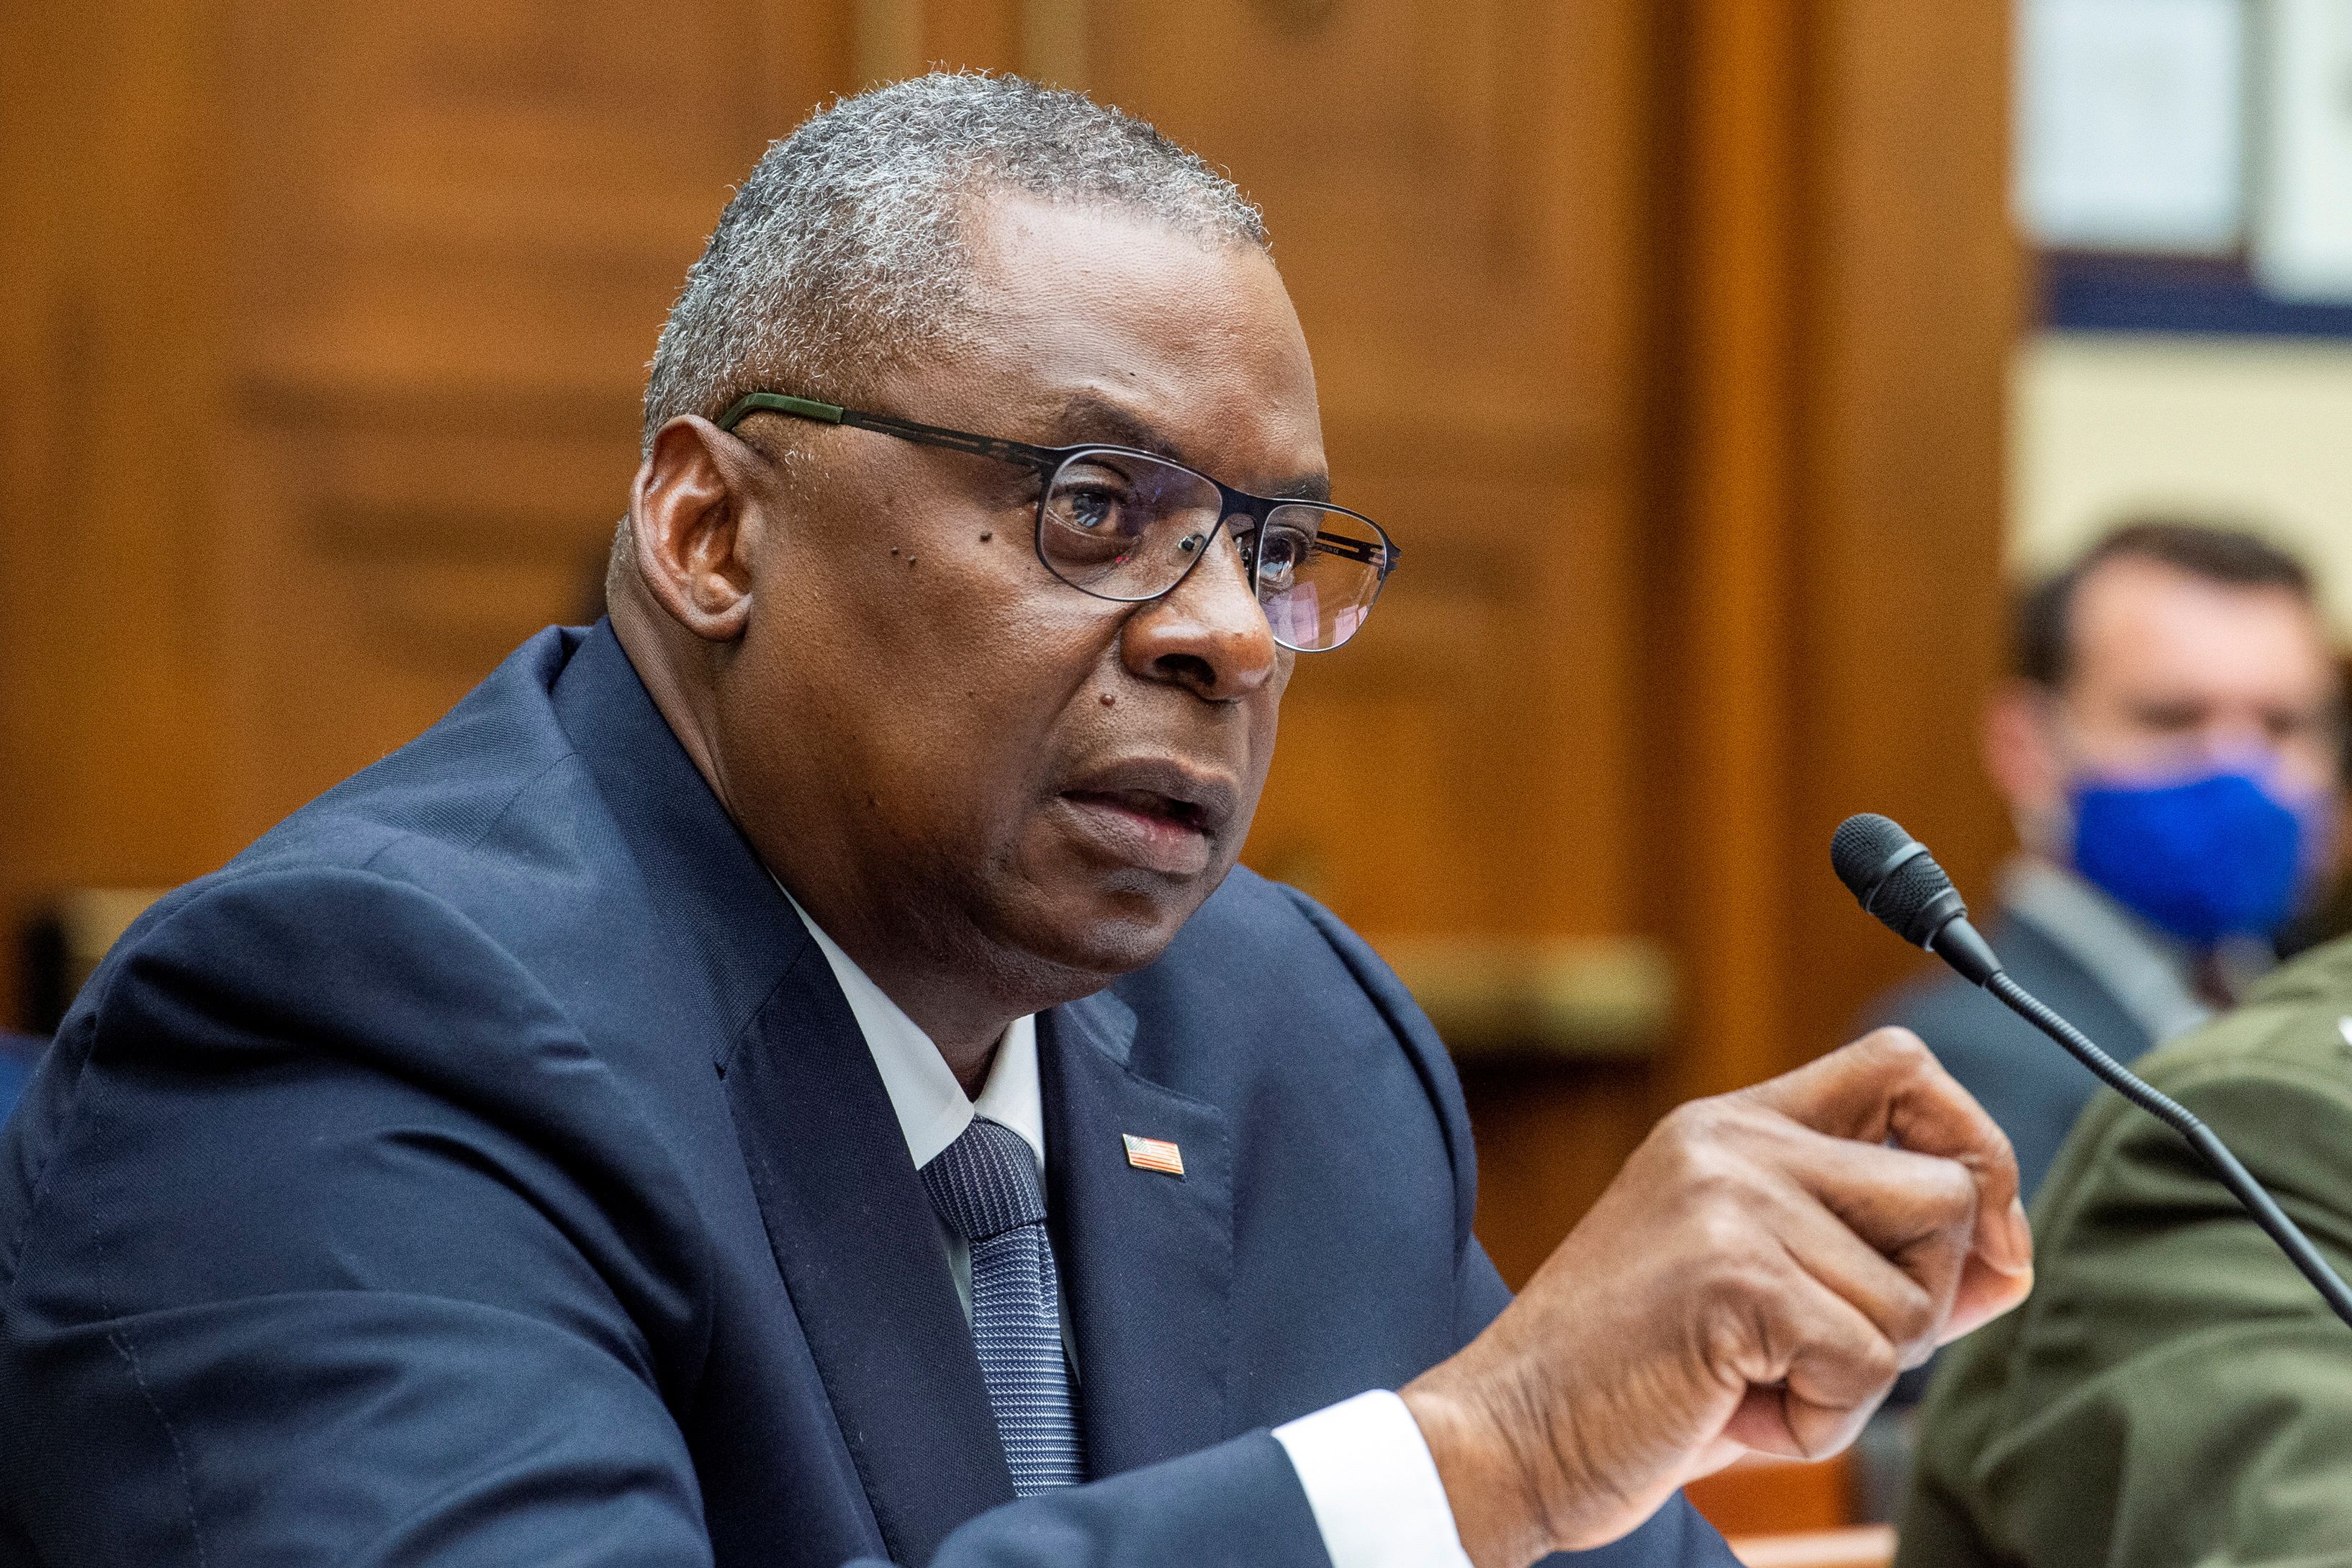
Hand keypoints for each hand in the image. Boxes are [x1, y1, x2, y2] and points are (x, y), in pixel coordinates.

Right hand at [1401, 1028, 2032, 1567]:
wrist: (1506, 1434)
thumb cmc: (1635, 1378)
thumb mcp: (1763, 1291)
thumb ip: (1874, 1256)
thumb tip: (2012, 1257)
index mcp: (1731, 1126)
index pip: (1903, 1068)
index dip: (1972, 1144)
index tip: (1976, 1240)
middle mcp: (1732, 1141)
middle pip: (1948, 1192)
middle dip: (1920, 1300)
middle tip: (1806, 1348)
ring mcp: (1731, 1200)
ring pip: (1917, 1300)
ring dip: (1858, 1379)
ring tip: (1750, 1380)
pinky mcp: (1733, 1276)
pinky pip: (1868, 1367)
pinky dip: (1821, 1423)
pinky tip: (1733, 1409)